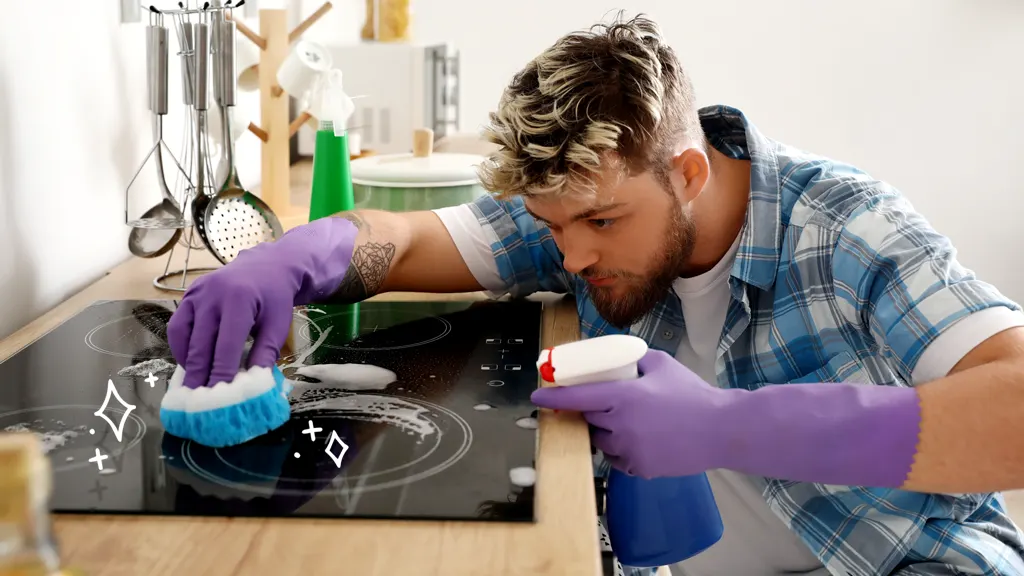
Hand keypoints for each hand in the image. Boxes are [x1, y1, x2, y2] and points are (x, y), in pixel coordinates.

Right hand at [167, 217, 358, 388]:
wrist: (268, 266)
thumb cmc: (275, 298)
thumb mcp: (277, 325)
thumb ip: (264, 354)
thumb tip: (253, 385)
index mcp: (238, 301)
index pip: (226, 347)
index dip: (220, 374)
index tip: (216, 397)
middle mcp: (213, 295)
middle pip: (201, 343)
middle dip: (199, 374)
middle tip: (196, 400)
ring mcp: (197, 293)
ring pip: (184, 335)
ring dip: (186, 362)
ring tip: (192, 384)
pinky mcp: (189, 294)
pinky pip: (178, 324)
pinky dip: (180, 345)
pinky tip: (190, 361)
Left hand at [530, 349, 729, 477]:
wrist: (721, 430)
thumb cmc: (693, 395)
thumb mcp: (661, 365)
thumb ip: (635, 360)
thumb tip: (618, 357)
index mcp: (623, 397)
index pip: (576, 398)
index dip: (553, 397)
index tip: (537, 396)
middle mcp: (620, 425)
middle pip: (589, 419)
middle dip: (594, 412)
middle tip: (613, 404)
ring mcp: (629, 450)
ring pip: (603, 441)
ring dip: (608, 432)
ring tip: (636, 423)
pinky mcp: (639, 469)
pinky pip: (619, 459)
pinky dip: (624, 450)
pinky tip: (646, 440)